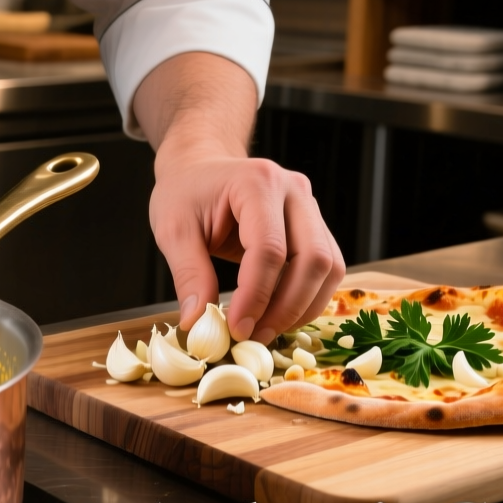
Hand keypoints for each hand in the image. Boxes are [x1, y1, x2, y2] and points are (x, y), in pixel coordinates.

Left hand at [135, 53, 345, 341]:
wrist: (200, 166)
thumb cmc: (185, 192)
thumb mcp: (173, 229)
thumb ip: (188, 275)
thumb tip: (196, 323)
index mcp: (257, 183)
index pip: (270, 250)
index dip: (257, 296)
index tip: (237, 329)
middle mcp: (293, 191)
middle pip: (313, 259)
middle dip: (287, 307)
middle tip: (255, 336)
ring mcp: (310, 206)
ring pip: (329, 267)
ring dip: (303, 307)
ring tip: (266, 330)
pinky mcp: (315, 224)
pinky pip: (326, 267)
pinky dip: (307, 297)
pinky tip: (279, 314)